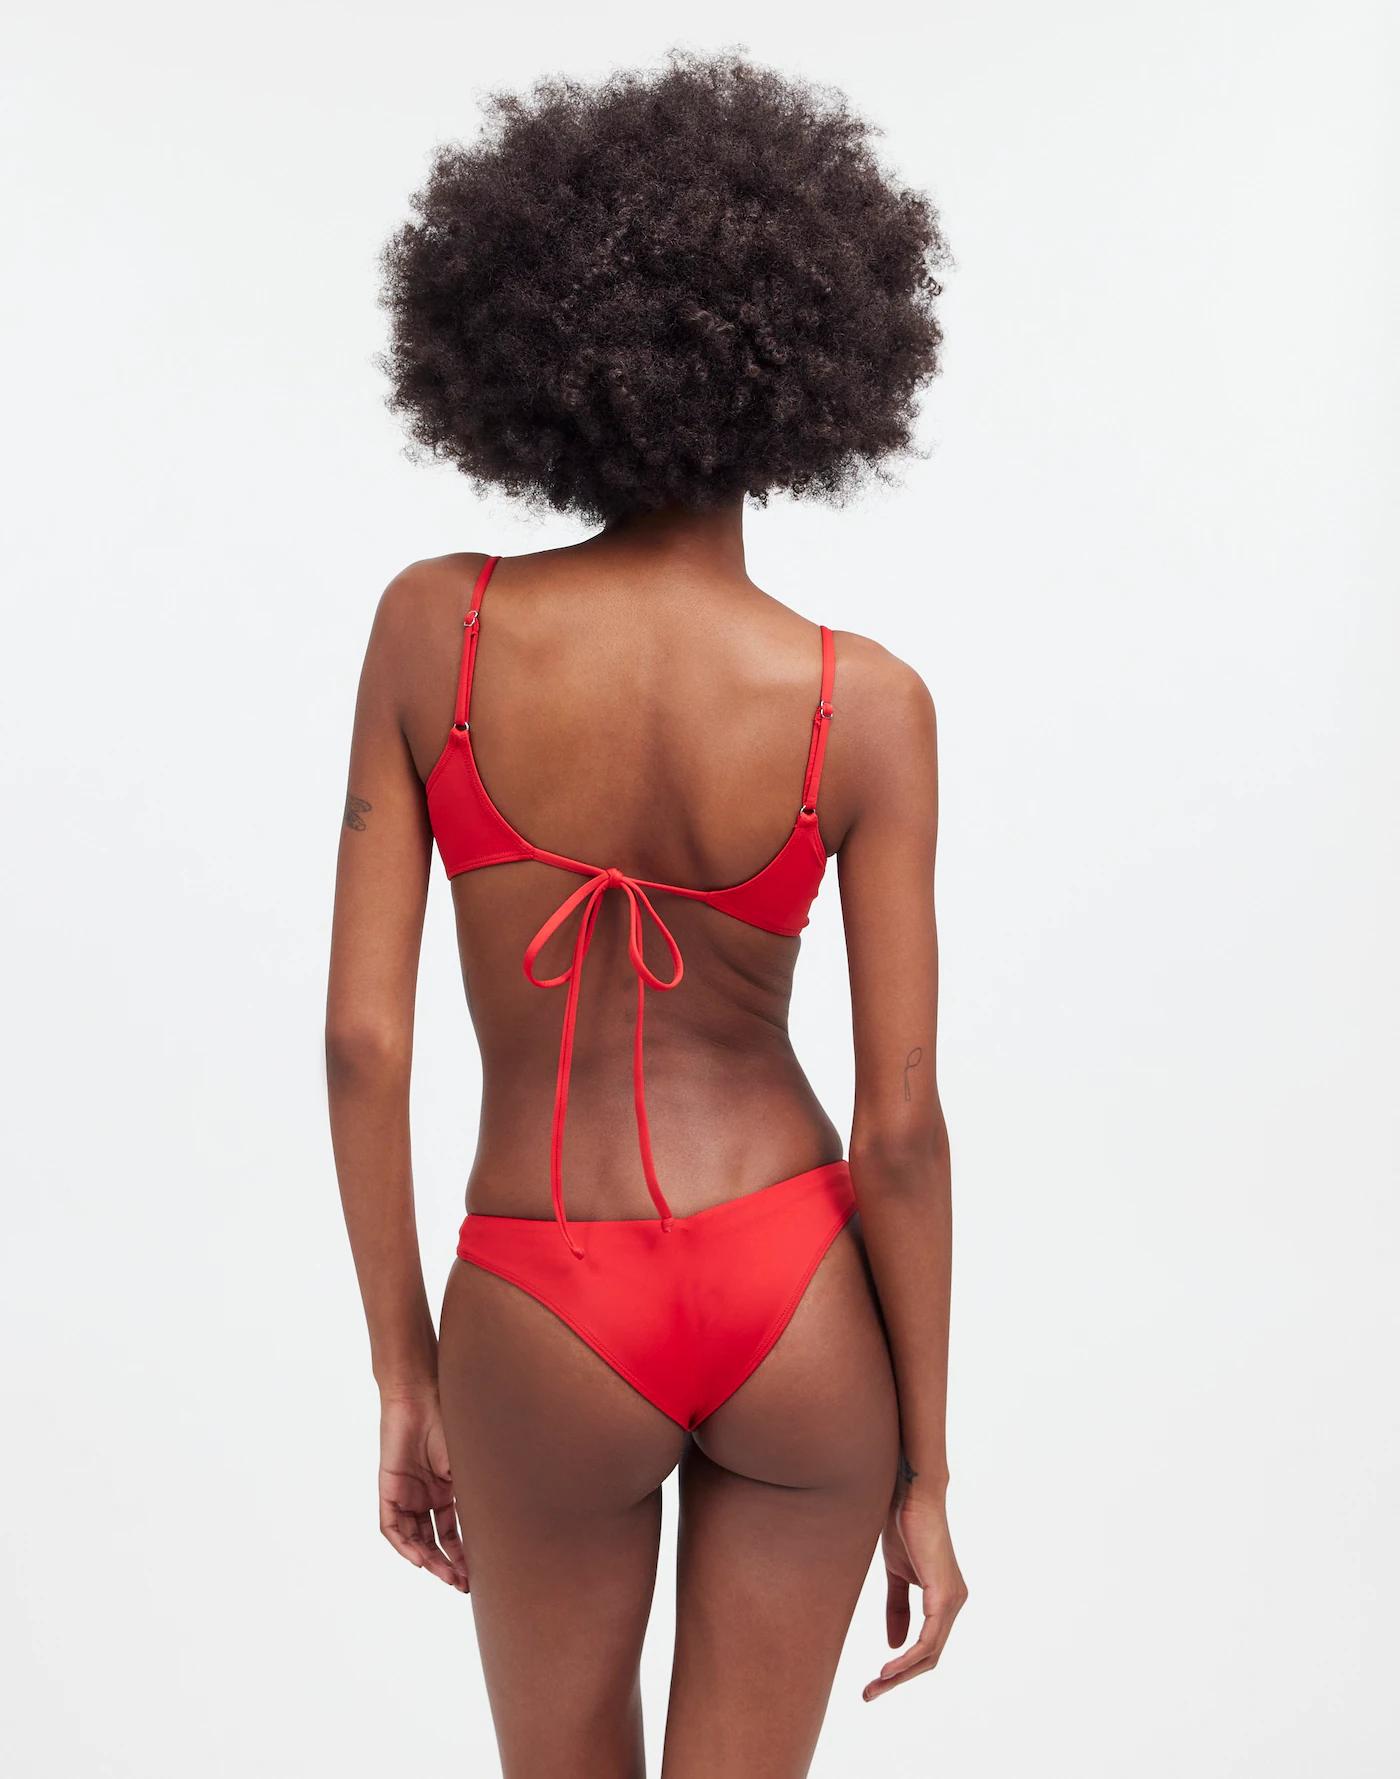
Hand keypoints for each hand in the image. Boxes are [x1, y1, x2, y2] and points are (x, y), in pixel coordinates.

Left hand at [378, 1385, 467, 1591]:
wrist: (420, 1395)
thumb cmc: (449, 1419)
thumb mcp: (469, 1462)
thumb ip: (477, 1490)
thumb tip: (509, 1518)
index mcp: (446, 1487)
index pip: (452, 1530)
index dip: (461, 1553)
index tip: (474, 1574)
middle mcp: (425, 1494)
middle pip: (433, 1540)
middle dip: (447, 1564)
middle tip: (462, 1583)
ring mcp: (406, 1492)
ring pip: (413, 1538)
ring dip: (428, 1560)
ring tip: (446, 1576)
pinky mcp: (389, 1488)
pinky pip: (392, 1527)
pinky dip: (404, 1544)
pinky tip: (420, 1558)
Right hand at [864, 1487, 965, 1700]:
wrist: (910, 1495)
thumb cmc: (904, 1526)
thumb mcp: (897, 1574)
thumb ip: (898, 1608)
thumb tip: (894, 1644)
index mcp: (943, 1598)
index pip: (927, 1645)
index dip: (902, 1667)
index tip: (875, 1681)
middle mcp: (954, 1603)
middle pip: (930, 1657)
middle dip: (899, 1678)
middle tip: (870, 1693)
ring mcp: (952, 1600)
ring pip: (930, 1654)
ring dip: (901, 1674)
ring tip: (875, 1686)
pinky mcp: (944, 1595)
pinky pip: (929, 1639)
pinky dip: (908, 1658)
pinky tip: (889, 1667)